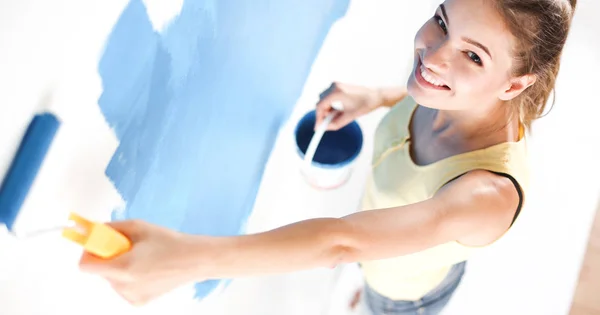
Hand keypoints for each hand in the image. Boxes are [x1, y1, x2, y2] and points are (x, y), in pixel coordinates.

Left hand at [79, 220, 205, 304]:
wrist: (195, 259)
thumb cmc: (170, 242)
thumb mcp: (139, 227)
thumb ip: (112, 228)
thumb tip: (93, 229)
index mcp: (123, 268)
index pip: (86, 266)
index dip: (89, 251)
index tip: (99, 243)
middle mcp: (125, 287)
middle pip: (100, 271)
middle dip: (109, 257)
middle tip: (129, 247)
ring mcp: (131, 297)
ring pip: (112, 279)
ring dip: (119, 267)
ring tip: (143, 258)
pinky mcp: (139, 302)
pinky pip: (123, 287)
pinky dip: (129, 278)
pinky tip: (148, 269)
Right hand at [315, 82, 380, 130]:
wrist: (376, 95)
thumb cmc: (365, 105)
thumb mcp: (349, 117)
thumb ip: (334, 124)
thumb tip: (324, 128)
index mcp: (336, 93)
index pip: (320, 106)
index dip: (318, 117)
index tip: (318, 126)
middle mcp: (334, 86)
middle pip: (320, 102)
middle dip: (322, 113)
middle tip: (327, 123)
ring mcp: (336, 84)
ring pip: (323, 99)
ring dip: (326, 108)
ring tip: (334, 116)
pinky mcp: (339, 85)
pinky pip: (328, 96)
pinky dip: (330, 104)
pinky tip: (337, 110)